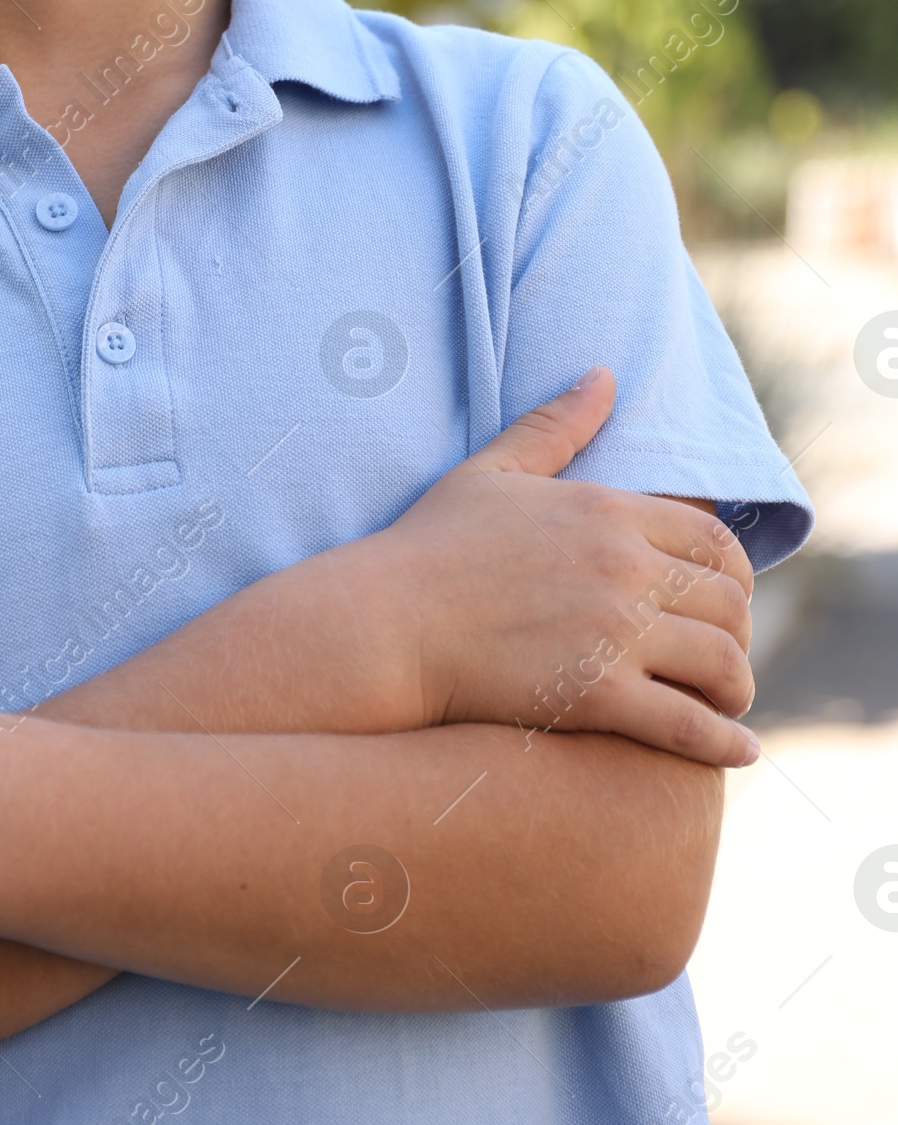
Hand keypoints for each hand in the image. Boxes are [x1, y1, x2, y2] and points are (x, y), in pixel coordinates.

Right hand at [374, 367, 757, 765]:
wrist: (385, 622)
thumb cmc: (430, 546)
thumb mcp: (494, 472)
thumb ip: (556, 425)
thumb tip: (604, 374)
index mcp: (608, 511)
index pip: (715, 541)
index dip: (734, 575)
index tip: (724, 599)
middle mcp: (623, 568)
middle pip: (729, 601)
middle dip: (739, 631)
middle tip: (724, 653)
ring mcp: (613, 633)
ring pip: (722, 661)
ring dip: (737, 686)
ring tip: (728, 702)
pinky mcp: (596, 695)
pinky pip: (689, 724)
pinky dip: (724, 740)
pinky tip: (738, 751)